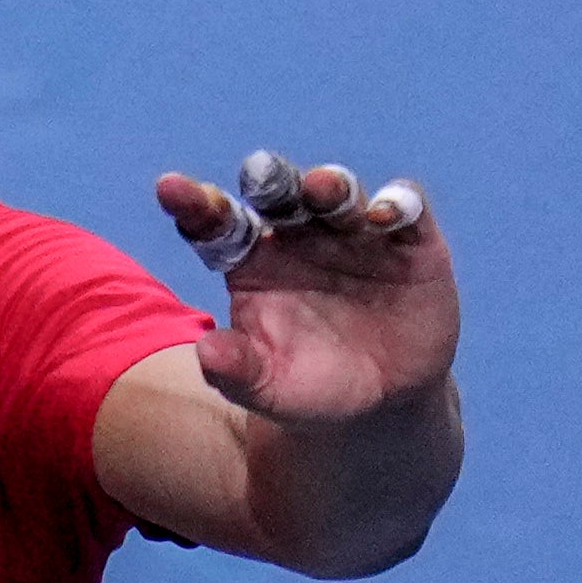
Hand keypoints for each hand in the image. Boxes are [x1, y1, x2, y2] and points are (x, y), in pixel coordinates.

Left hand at [148, 151, 458, 430]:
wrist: (381, 408)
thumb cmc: (309, 389)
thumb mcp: (268, 388)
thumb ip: (236, 370)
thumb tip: (206, 354)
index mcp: (252, 259)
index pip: (216, 222)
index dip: (195, 204)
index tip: (171, 189)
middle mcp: (300, 234)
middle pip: (278, 192)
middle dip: (269, 178)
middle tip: (258, 174)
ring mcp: (354, 233)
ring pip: (338, 191)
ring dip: (330, 185)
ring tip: (321, 189)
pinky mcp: (410, 241)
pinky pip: (404, 207)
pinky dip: (397, 202)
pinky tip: (384, 214)